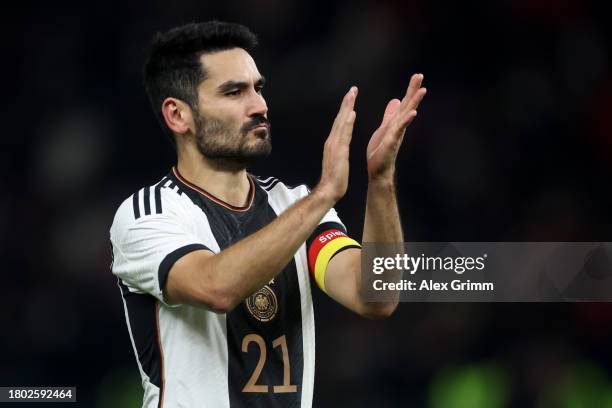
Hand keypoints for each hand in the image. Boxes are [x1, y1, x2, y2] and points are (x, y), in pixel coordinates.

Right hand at [316, 86, 357, 202]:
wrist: (328, 189)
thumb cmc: (334, 178)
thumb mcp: (337, 160)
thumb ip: (339, 150)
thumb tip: (341, 144)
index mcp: (333, 143)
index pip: (339, 123)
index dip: (345, 110)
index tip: (350, 99)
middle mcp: (332, 141)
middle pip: (339, 118)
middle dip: (346, 103)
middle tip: (352, 89)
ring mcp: (334, 145)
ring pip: (341, 122)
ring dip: (347, 107)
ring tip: (352, 94)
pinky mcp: (339, 151)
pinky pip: (344, 134)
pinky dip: (347, 122)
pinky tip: (352, 114)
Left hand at [367, 73, 426, 180]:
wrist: (378, 170)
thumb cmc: (381, 150)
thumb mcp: (384, 127)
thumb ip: (390, 115)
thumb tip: (396, 100)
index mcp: (396, 122)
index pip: (405, 103)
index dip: (411, 90)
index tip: (417, 76)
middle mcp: (399, 127)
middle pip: (408, 106)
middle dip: (414, 91)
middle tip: (420, 75)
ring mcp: (397, 134)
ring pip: (406, 116)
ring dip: (414, 103)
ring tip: (422, 91)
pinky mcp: (392, 143)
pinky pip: (399, 131)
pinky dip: (405, 121)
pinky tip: (412, 113)